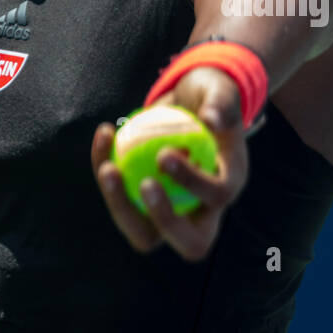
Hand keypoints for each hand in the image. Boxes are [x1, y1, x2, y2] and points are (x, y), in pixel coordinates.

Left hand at [91, 66, 249, 262]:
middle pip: (190, 243)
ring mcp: (173, 215)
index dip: (193, 182)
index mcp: (229, 185)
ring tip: (108, 168)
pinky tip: (103, 135)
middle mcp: (204, 210)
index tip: (164, 154)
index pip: (217, 196)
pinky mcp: (144, 208)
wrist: (188, 104)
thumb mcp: (221, 90)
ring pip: (146, 234)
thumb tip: (210, 119)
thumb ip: (220, 101)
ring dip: (122, 206)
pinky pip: (123, 200)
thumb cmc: (209, 96)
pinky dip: (108, 172)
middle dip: (164, 220)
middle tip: (144, 184)